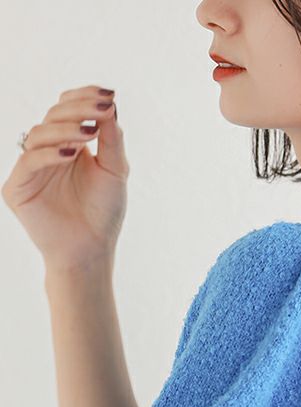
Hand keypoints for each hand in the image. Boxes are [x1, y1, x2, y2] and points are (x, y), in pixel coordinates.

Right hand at [1, 85, 128, 271]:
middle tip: (103, 109)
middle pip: (54, 116)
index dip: (84, 98)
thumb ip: (112, 139)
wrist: (92, 250)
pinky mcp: (18, 187)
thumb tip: (111, 104)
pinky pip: (29, 160)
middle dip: (79, 110)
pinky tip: (73, 153)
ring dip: (67, 130)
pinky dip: (51, 153)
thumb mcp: (115, 170)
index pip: (68, 109)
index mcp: (67, 145)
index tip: (109, 95)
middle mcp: (46, 152)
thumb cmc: (103, 213)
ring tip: (90, 134)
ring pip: (40, 134)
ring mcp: (30, 168)